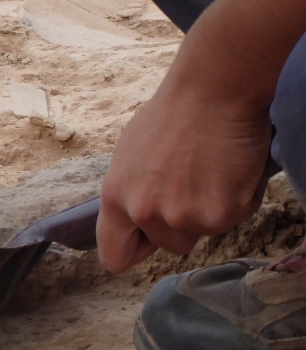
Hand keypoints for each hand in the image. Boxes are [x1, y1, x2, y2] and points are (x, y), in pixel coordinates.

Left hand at [96, 74, 272, 272]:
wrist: (212, 93)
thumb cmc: (170, 116)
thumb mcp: (129, 156)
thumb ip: (130, 192)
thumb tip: (135, 217)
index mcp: (116, 199)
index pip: (114, 256)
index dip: (134, 251)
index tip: (147, 242)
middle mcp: (145, 213)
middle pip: (167, 245)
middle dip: (180, 224)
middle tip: (191, 186)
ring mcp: (184, 217)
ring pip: (201, 234)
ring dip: (208, 213)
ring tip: (209, 173)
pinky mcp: (220, 215)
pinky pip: (231, 221)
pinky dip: (235, 201)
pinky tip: (229, 170)